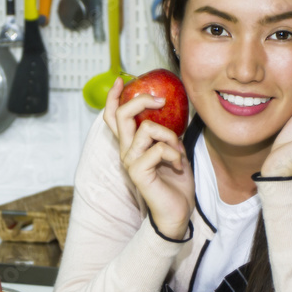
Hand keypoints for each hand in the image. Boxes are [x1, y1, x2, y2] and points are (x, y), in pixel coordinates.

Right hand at [103, 77, 194, 238]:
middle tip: (160, 102)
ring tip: (177, 151)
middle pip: (121, 116)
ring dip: (169, 136)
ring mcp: (131, 162)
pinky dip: (173, 153)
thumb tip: (171, 114)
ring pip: (146, 129)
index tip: (122, 80)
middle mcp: (127, 152)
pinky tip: (178, 165)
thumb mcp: (173, 150)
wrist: (177, 212)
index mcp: (132, 145)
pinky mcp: (138, 173)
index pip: (114, 118)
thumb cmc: (175, 183)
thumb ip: (167, 134)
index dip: (115, 98)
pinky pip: (157, 149)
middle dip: (141, 102)